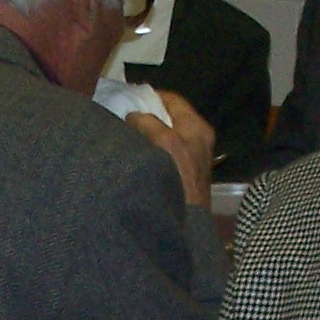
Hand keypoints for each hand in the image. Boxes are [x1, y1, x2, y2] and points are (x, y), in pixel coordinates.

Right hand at [127, 89, 218, 207]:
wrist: (185, 224)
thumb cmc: (179, 179)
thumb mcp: (165, 143)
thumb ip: (149, 123)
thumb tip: (134, 115)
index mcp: (197, 128)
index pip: (172, 100)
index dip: (150, 95)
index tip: (127, 96)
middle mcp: (197, 141)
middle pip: (167, 119)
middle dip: (145, 116)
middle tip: (121, 116)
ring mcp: (189, 160)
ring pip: (163, 137)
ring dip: (144, 135)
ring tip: (123, 135)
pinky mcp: (180, 177)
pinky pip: (161, 155)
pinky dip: (147, 151)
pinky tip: (132, 156)